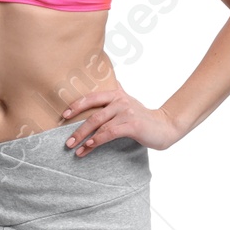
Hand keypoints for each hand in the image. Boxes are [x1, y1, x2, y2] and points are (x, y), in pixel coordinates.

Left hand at [61, 84, 179, 155]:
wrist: (166, 126)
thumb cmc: (142, 116)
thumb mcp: (128, 102)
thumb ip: (116, 93)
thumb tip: (108, 80)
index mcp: (116, 94)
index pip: (91, 97)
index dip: (76, 105)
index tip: (64, 115)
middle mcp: (120, 101)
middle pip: (93, 115)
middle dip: (77, 129)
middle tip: (67, 142)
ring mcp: (127, 113)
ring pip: (100, 126)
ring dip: (84, 138)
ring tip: (74, 149)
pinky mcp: (133, 125)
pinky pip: (110, 133)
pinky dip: (98, 140)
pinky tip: (89, 146)